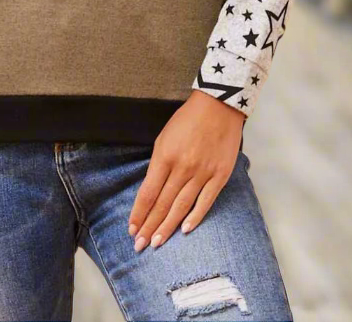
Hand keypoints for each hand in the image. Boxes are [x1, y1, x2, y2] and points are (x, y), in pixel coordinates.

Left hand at [128, 90, 244, 251]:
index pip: (148, 192)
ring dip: (167, 227)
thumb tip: (151, 190)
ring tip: (157, 243)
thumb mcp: (164, 137)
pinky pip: (205, 202)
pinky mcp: (220, 175)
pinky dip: (195, 217)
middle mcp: (182, 167)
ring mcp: (202, 173)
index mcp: (165, 155)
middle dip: (149, 226)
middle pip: (162, 204)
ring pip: (181, 207)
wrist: (219, 106)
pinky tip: (184, 230)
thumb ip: (158, 164)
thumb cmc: (187, 120)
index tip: (132, 229)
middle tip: (140, 245)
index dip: (139, 213)